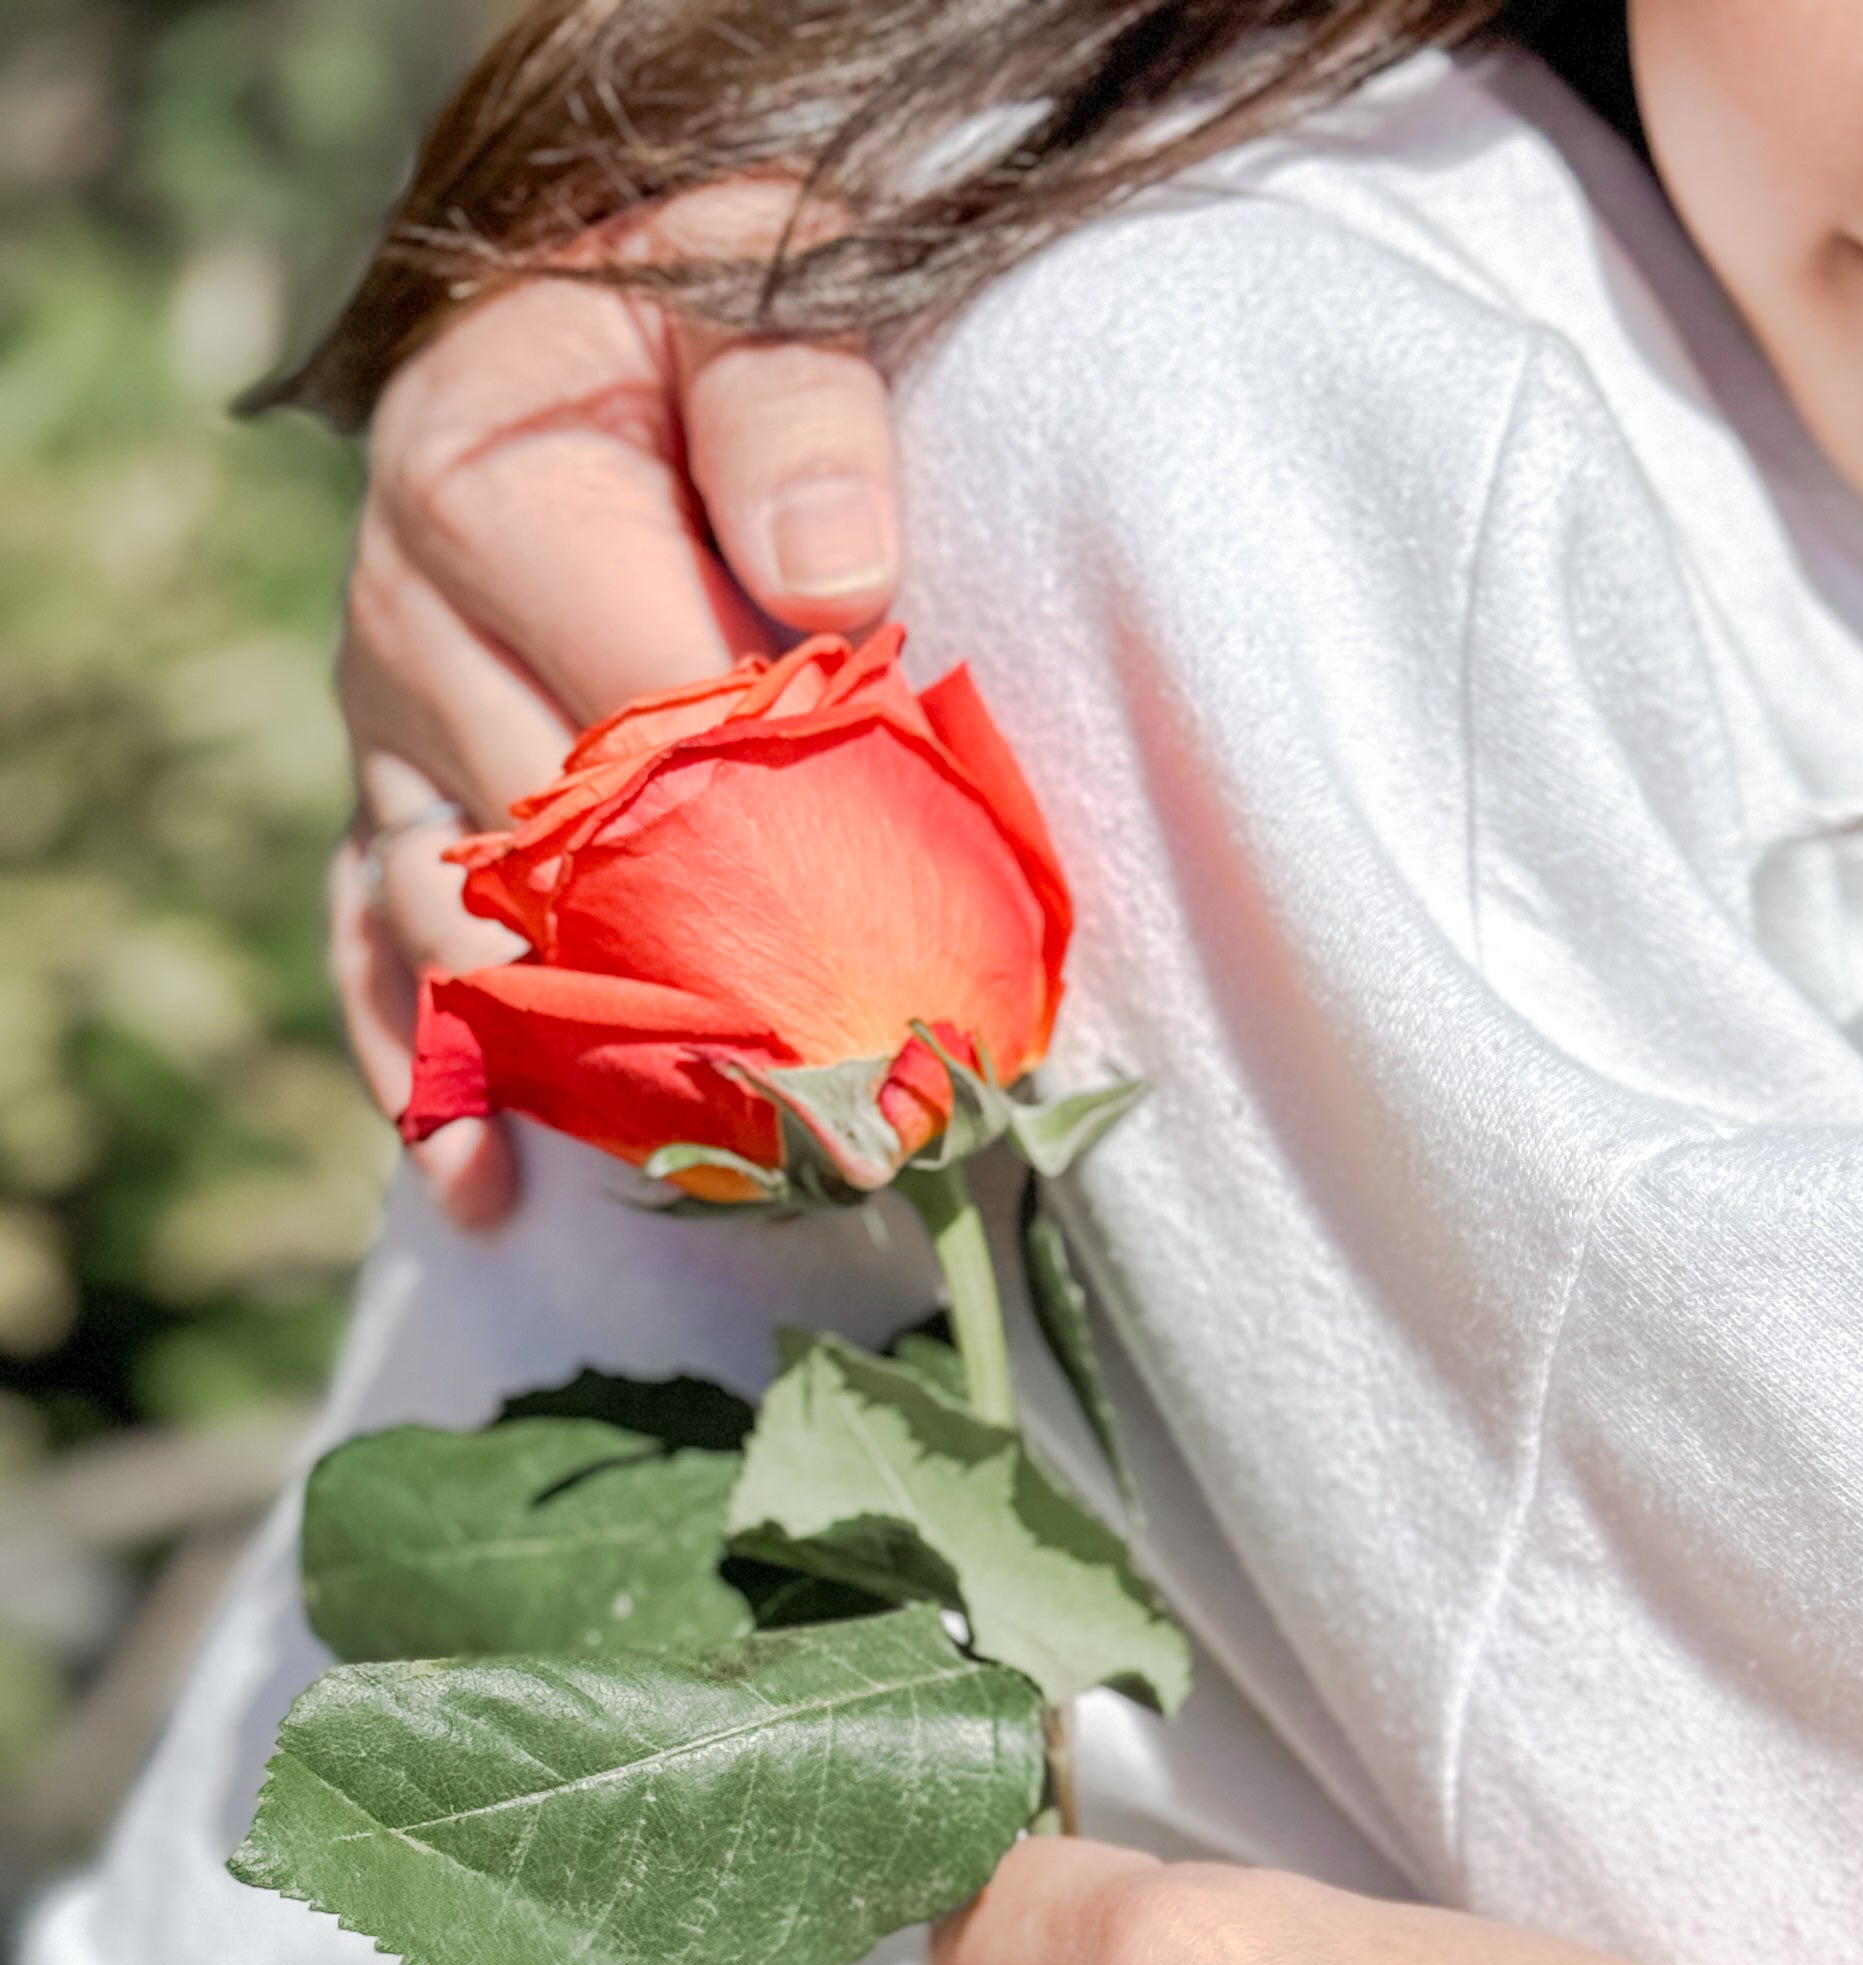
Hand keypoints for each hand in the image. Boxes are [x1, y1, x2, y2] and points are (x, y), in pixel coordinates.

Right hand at [333, 191, 901, 1228]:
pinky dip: (432, 1085)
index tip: (906, 967)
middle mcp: (408, 628)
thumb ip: (801, 417)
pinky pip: (376, 965)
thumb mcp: (766, 291)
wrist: (589, 308)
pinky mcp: (383, 809)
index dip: (781, 843)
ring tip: (733, 1176)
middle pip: (565, 857)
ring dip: (589, 1067)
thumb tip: (839, 581)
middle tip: (869, 1125)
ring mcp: (385, 738)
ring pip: (469, 939)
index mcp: (490, 492)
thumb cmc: (701, 312)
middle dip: (715, 987)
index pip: (648, 711)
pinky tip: (487, 1194)